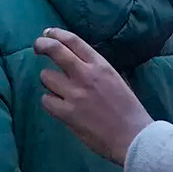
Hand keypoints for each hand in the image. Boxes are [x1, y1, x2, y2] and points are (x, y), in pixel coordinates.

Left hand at [35, 28, 152, 165]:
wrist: (134, 137)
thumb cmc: (128, 109)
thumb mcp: (115, 79)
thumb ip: (96, 69)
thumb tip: (77, 62)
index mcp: (100, 65)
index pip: (73, 40)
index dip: (56, 33)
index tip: (48, 33)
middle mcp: (85, 75)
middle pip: (54, 50)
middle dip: (41, 44)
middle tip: (38, 47)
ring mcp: (74, 94)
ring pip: (46, 77)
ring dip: (49, 82)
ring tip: (58, 89)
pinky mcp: (67, 114)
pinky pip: (46, 100)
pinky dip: (50, 102)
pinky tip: (59, 106)